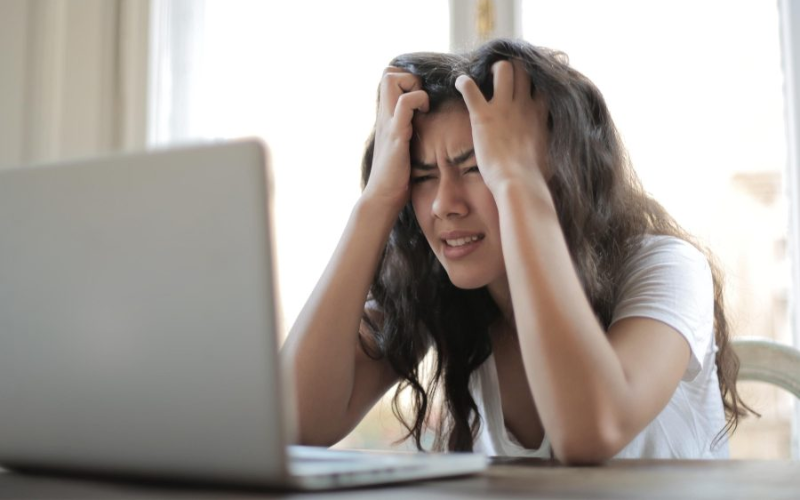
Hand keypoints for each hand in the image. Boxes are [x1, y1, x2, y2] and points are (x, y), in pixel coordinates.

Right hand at [362, 67, 428, 211]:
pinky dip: (418, 101)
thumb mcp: (401, 146)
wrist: (382, 197)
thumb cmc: (395, 176)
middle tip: (422, 99)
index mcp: (386, 117)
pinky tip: (424, 115)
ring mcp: (388, 123)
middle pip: (388, 72)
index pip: (388, 77)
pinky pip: (404, 104)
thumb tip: (424, 126)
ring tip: (423, 106)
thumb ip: (406, 131)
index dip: (406, 78)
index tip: (421, 97)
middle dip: (409, 77)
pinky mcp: (396, 134)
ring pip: (391, 80)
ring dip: (413, 86)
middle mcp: (384, 115)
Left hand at [455, 59, 548, 193]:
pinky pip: (469, 88)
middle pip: (523, 69)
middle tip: (502, 77)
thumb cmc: (534, 176)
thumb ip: (549, 143)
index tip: (526, 84)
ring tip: (485, 77)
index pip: (542, 84)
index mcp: (539, 114)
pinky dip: (463, 82)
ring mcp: (503, 108)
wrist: (518, 182)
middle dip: (513, 68)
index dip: (534, 80)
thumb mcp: (550, 155)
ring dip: (493, 69)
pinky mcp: (483, 116)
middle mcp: (523, 105)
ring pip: (503, 69)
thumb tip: (553, 151)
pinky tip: (459, 83)